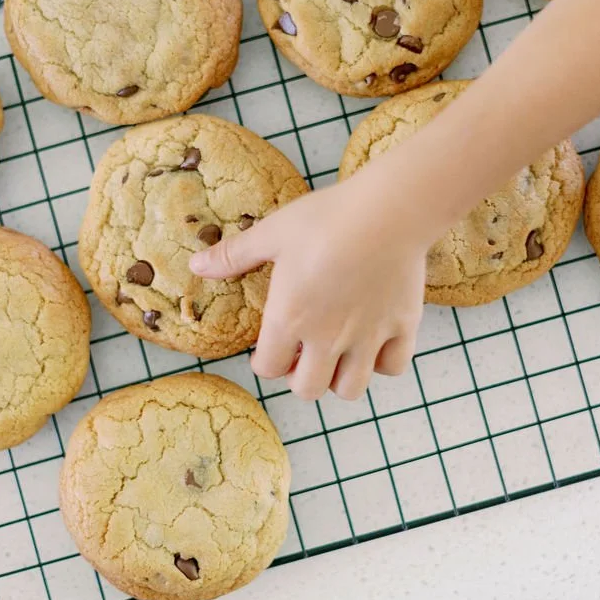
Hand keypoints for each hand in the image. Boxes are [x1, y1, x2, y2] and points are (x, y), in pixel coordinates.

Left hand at [189, 168, 429, 400]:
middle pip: (308, 389)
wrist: (389, 210)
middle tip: (301, 355)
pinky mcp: (402, 327)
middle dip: (299, 378)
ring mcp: (367, 337)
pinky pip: (393, 367)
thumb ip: (234, 255)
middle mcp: (327, 338)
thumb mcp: (272, 232)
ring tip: (337, 355)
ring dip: (339, 379)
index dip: (264, 363)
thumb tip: (196, 266)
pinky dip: (383, 362)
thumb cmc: (327, 218)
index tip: (269, 350)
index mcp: (290, 318)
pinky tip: (374, 341)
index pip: (267, 368)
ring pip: (351, 389)